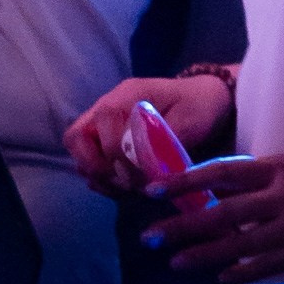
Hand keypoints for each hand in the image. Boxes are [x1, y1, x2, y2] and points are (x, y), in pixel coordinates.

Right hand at [64, 73, 234, 192]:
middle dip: (95, 166)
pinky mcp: (111, 142)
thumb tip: (141, 170)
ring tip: (127, 189)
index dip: (116, 152)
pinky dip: (104, 180)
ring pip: (80, 153)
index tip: (138, 174)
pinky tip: (126, 189)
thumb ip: (163, 142)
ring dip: (99, 176)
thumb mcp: (191, 120)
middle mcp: (109, 108)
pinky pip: (92, 163)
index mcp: (128, 95)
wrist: (208, 102)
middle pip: (76, 138)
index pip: (103, 122)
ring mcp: (106, 126)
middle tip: (122, 183)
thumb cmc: (200, 106)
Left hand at [137, 150, 283, 283]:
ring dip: (203, 255)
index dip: (186, 182)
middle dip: (182, 226)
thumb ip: (267, 175)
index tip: (155, 190)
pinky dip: (242, 274)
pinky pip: (268, 267)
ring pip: (239, 246)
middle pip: (222, 214)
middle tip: (149, 237)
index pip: (223, 173)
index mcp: (283, 168)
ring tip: (175, 262)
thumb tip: (224, 188)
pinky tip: (221, 279)